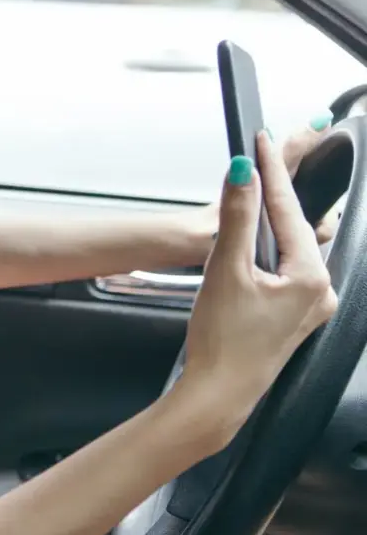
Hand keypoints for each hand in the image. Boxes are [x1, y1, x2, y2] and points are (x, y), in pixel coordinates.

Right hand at [177, 130, 336, 435]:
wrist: (216, 393)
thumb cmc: (223, 341)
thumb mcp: (226, 269)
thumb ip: (237, 216)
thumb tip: (243, 173)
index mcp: (311, 278)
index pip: (288, 211)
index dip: (271, 172)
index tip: (261, 141)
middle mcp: (318, 292)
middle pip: (293, 229)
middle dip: (272, 196)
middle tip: (256, 161)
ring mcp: (307, 308)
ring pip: (289, 251)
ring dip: (268, 225)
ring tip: (251, 196)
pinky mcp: (291, 319)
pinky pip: (284, 271)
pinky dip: (267, 252)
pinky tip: (251, 246)